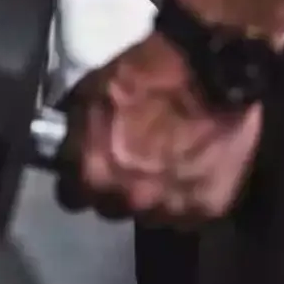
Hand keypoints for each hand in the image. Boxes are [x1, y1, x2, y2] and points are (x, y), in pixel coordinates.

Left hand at [56, 31, 262, 223]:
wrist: (213, 69)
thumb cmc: (148, 73)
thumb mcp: (91, 91)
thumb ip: (78, 131)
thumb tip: (69, 145)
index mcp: (93, 172)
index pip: (71, 196)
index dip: (80, 179)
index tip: (91, 166)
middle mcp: (128, 199)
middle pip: (112, 208)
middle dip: (118, 189)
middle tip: (134, 162)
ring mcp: (169, 209)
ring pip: (152, 214)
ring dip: (155, 196)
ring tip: (170, 164)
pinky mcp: (208, 209)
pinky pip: (190, 213)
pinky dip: (191, 196)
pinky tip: (196, 169)